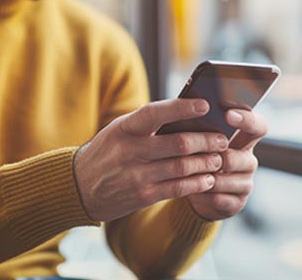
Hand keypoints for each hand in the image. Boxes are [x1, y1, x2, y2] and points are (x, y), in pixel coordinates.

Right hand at [73, 99, 228, 221]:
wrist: (79, 186)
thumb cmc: (107, 152)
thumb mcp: (120, 130)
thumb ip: (147, 123)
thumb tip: (186, 113)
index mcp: (124, 128)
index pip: (155, 113)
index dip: (182, 108)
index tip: (205, 105)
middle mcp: (130, 151)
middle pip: (178, 143)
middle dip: (207, 141)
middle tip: (222, 139)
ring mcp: (136, 175)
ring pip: (182, 167)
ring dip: (206, 163)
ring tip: (219, 159)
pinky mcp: (142, 196)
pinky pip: (177, 189)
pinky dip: (197, 183)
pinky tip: (207, 178)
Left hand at [187, 109, 267, 220]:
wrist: (197, 191)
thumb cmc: (197, 156)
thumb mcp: (199, 139)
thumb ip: (200, 127)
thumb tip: (186, 108)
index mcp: (244, 139)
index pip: (258, 126)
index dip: (247, 120)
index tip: (228, 115)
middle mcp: (248, 160)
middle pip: (241, 158)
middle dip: (218, 158)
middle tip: (199, 156)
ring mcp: (245, 183)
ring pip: (226, 180)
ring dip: (206, 178)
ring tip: (189, 174)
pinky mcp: (237, 203)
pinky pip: (219, 199)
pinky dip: (203, 195)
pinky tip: (192, 190)